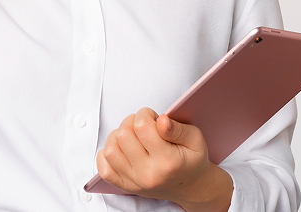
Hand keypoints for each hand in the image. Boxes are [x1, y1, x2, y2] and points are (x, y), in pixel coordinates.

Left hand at [96, 108, 232, 210]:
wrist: (191, 186)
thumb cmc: (192, 159)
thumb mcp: (195, 139)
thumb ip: (178, 128)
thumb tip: (161, 120)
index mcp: (167, 162)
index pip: (141, 126)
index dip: (145, 114)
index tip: (154, 118)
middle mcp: (148, 174)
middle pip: (123, 135)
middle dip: (132, 122)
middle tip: (145, 126)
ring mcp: (135, 182)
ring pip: (110, 150)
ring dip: (119, 136)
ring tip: (134, 136)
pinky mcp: (126, 186)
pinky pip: (104, 169)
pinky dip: (107, 155)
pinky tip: (122, 149)